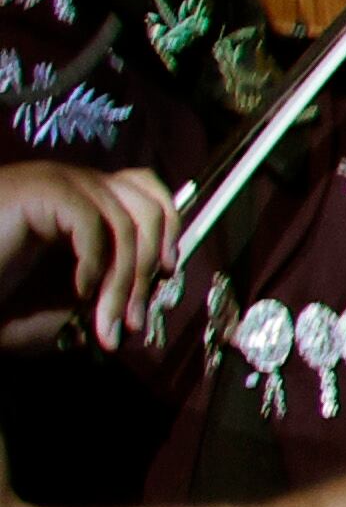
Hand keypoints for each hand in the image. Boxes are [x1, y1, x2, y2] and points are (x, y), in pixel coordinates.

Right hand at [0, 161, 175, 351]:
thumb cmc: (0, 302)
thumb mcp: (66, 308)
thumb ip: (108, 300)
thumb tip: (146, 310)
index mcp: (86, 202)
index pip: (149, 193)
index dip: (168, 232)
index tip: (166, 278)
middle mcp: (76, 185)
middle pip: (146, 210)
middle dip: (147, 273)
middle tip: (132, 322)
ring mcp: (56, 183)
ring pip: (124, 223)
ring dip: (123, 283)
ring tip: (105, 323)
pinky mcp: (38, 191)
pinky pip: (91, 222)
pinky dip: (94, 263)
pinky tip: (77, 291)